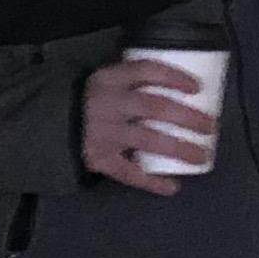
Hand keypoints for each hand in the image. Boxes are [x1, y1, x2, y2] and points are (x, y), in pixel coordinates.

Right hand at [80, 56, 216, 192]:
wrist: (48, 125)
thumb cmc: (89, 101)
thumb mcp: (105, 82)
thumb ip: (132, 82)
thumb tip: (181, 89)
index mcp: (110, 79)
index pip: (146, 70)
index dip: (174, 77)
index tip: (197, 87)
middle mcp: (107, 103)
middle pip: (154, 107)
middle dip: (187, 117)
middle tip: (210, 127)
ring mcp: (103, 133)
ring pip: (148, 140)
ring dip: (179, 149)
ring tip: (202, 157)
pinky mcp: (98, 158)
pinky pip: (129, 173)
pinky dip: (152, 182)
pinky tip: (172, 187)